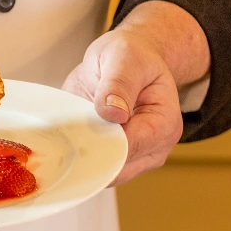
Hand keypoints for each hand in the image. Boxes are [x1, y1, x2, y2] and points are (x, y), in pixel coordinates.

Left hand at [62, 27, 183, 185]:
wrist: (131, 59)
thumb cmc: (132, 57)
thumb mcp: (124, 58)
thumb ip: (118, 83)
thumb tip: (112, 113)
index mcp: (164, 122)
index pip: (132, 145)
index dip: (103, 141)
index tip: (77, 130)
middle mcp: (155, 147)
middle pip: (117, 167)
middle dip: (90, 153)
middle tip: (65, 132)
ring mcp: (137, 157)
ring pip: (104, 173)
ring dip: (83, 157)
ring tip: (68, 132)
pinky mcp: (118, 158)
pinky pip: (96, 168)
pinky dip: (81, 156)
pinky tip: (70, 139)